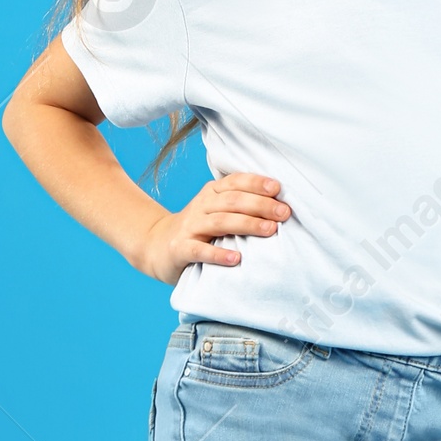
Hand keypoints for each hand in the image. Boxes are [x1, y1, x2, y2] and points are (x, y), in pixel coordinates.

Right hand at [142, 173, 290, 285]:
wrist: (156, 246)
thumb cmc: (199, 230)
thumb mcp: (216, 211)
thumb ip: (239, 205)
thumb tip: (279, 204)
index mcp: (211, 193)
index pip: (235, 182)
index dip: (256, 183)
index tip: (278, 188)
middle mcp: (201, 206)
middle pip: (232, 201)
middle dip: (260, 205)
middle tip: (284, 213)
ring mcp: (190, 227)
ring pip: (220, 222)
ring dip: (247, 224)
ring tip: (270, 230)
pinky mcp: (180, 249)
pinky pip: (200, 250)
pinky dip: (218, 254)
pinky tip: (237, 258)